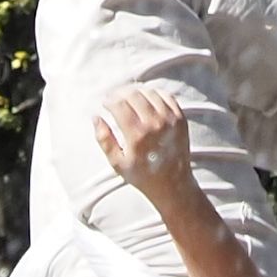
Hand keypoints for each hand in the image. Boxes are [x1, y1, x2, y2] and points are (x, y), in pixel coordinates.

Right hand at [88, 82, 195, 202]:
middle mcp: (155, 124)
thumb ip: (104, 139)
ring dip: (136, 92)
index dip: (109, 100)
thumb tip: (96, 117)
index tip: (105, 103)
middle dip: (120, 93)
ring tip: (128, 98)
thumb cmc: (142, 175)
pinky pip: (166, 96)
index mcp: (137, 135)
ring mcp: (170, 120)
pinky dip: (154, 93)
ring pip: (150, 93)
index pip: (120, 105)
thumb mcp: (117, 163)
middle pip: (134, 95)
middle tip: (114, 98)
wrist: (173, 184)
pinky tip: (146, 99)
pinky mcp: (180, 119)